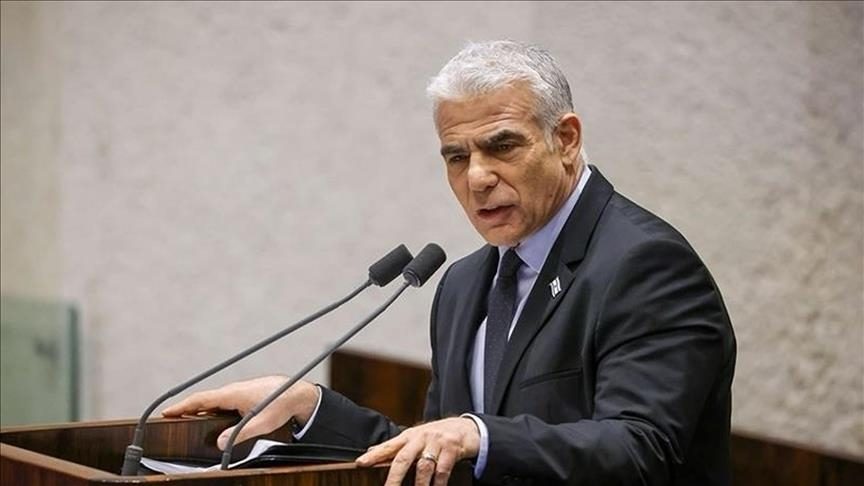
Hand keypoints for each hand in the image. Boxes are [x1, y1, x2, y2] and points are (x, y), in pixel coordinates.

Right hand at [161, 375, 318, 449]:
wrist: (297, 393)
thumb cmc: (281, 403)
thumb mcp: (261, 423)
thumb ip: (240, 434)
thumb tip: (219, 443)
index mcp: (233, 394)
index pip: (200, 399)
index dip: (182, 406)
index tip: (166, 412)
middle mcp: (233, 390)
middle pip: (203, 400)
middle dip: (186, 409)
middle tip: (170, 418)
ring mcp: (238, 391)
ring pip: (213, 401)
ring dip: (199, 409)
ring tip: (185, 419)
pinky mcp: (243, 395)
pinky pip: (222, 401)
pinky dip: (212, 408)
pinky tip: (211, 417)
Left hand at [355, 417, 479, 485]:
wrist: (466, 428)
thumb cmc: (437, 435)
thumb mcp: (416, 437)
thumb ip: (397, 445)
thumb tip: (372, 450)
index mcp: (409, 436)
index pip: (389, 445)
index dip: (374, 454)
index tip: (360, 463)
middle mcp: (421, 437)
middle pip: (403, 458)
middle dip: (394, 477)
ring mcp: (437, 443)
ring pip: (423, 466)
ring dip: (418, 485)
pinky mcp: (452, 449)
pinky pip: (442, 470)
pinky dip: (438, 484)